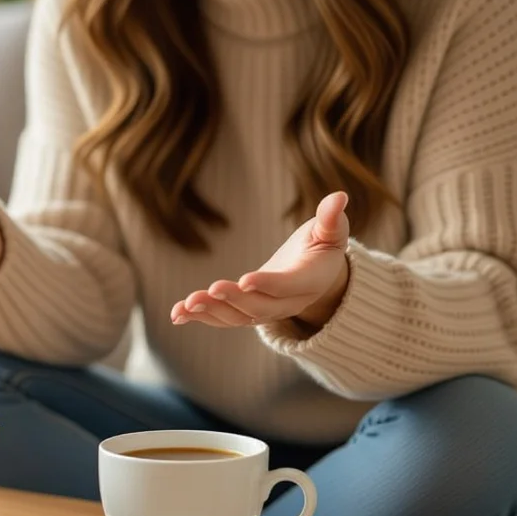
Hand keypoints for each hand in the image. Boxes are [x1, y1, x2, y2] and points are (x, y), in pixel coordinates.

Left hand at [171, 191, 350, 331]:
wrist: (317, 275)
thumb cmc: (323, 245)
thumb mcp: (331, 230)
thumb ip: (331, 218)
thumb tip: (339, 197)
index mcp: (309, 281)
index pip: (288, 286)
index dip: (268, 285)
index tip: (246, 280)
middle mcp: (287, 303)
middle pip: (260, 308)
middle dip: (233, 301)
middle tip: (210, 290)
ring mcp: (265, 310)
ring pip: (237, 318)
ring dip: (211, 312)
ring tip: (186, 306)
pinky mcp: (246, 311)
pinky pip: (223, 318)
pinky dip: (200, 318)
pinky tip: (176, 314)